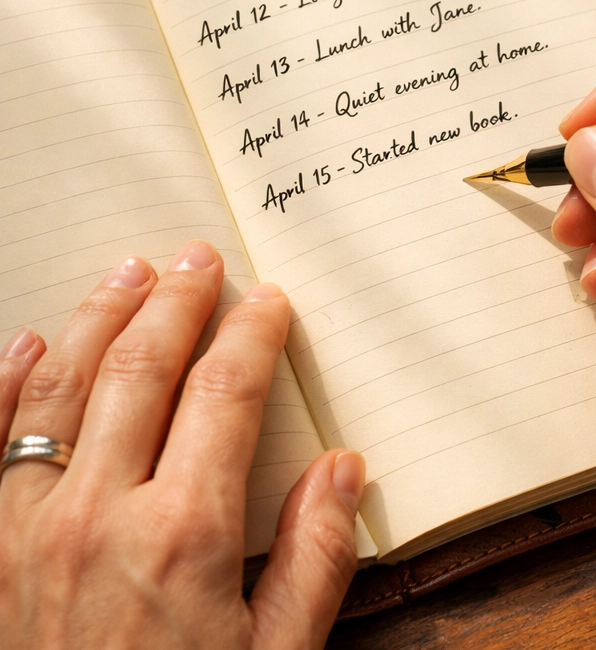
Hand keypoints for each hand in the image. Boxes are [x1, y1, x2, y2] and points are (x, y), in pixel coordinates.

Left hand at [0, 240, 363, 649]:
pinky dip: (8, 381)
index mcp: (183, 533)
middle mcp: (99, 513)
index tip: (268, 302)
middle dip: (178, 300)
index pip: (225, 393)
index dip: (252, 334)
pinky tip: (33, 338)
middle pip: (144, 368)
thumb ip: (316, 557)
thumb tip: (344, 468)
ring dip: (102, 316)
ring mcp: (28, 527)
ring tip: (131, 270)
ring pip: (63, 387)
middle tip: (199, 257)